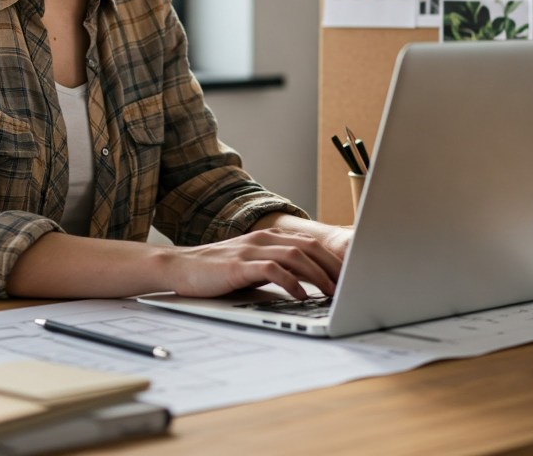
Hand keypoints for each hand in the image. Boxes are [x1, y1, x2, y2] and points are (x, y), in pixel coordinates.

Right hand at [162, 228, 342, 299]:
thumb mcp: (253, 266)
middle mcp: (264, 238)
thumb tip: (310, 285)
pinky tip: (301, 296)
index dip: (333, 259)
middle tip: (350, 285)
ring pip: (295, 255)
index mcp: (269, 236)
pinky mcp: (240, 265)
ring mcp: (251, 249)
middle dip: (332, 266)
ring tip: (332, 293)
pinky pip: (272, 270)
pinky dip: (291, 282)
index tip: (351, 276)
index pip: (310, 243)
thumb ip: (278, 268)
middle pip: (308, 246)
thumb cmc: (218, 271)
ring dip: (318, 275)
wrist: (181, 266)